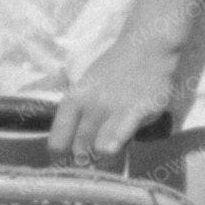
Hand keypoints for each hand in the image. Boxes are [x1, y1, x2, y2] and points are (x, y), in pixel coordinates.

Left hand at [54, 35, 181, 161]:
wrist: (146, 47)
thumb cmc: (114, 69)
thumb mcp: (85, 86)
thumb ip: (74, 113)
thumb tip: (60, 138)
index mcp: (74, 100)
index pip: (58, 141)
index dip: (64, 155)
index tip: (72, 157)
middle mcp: (90, 104)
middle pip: (80, 149)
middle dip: (88, 157)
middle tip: (97, 156)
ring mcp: (114, 107)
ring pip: (100, 149)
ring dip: (106, 155)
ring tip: (112, 147)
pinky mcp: (137, 110)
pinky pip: (122, 135)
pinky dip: (118, 143)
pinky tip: (120, 143)